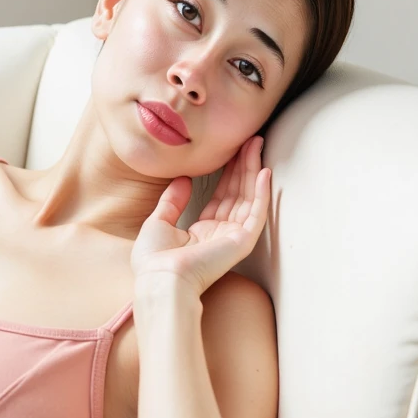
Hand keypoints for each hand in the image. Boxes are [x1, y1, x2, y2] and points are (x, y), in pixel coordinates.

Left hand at [131, 135, 270, 295]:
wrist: (160, 278)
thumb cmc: (154, 260)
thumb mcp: (158, 222)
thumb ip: (172, 200)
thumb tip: (183, 179)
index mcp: (202, 232)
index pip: (220, 197)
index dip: (226, 173)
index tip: (232, 150)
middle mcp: (220, 234)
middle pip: (236, 193)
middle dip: (243, 166)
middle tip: (250, 140)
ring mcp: (232, 237)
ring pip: (248, 198)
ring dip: (252, 171)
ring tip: (257, 145)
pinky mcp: (241, 241)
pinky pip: (255, 213)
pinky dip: (261, 193)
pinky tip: (264, 172)